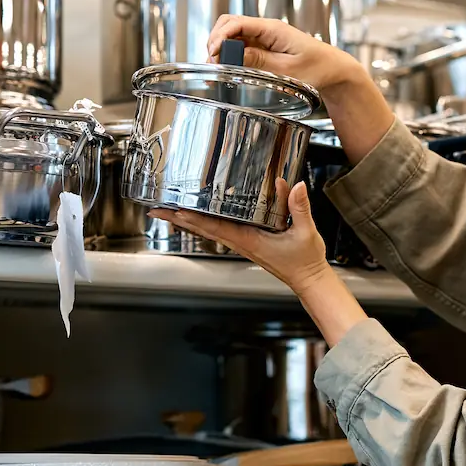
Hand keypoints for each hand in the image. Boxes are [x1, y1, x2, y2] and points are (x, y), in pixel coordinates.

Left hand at [153, 180, 330, 293]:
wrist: (308, 279)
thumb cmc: (304, 262)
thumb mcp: (305, 232)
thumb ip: (299, 207)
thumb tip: (293, 186)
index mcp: (249, 240)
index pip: (214, 227)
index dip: (193, 218)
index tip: (175, 209)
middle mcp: (241, 243)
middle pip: (203, 229)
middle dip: (179, 219)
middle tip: (158, 209)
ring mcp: (243, 244)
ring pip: (209, 230)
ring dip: (188, 221)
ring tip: (170, 210)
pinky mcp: (248, 243)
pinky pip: (220, 231)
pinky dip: (205, 223)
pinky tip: (200, 217)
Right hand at [208, 16, 368, 96]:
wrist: (334, 69)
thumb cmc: (318, 67)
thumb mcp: (288, 69)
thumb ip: (260, 61)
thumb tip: (234, 56)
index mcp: (272, 29)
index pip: (237, 23)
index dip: (220, 37)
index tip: (214, 54)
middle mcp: (266, 29)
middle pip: (229, 24)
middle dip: (215, 40)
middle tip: (212, 62)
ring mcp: (264, 37)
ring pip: (232, 34)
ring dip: (221, 47)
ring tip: (217, 66)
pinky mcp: (265, 46)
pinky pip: (241, 45)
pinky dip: (230, 53)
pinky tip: (228, 66)